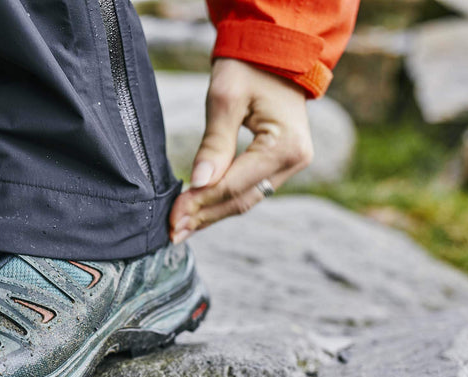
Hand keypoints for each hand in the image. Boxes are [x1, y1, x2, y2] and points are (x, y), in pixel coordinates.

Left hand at [169, 58, 313, 242]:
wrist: (275, 53)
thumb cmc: (249, 68)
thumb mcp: (225, 99)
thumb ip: (214, 144)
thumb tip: (199, 183)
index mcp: (284, 145)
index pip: (233, 185)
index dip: (201, 203)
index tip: (172, 217)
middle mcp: (295, 161)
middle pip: (241, 199)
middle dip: (204, 216)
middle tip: (173, 232)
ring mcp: (291, 165)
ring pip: (246, 199)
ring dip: (212, 213)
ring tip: (182, 228)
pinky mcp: (281, 164)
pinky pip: (250, 189)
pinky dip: (223, 200)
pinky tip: (200, 211)